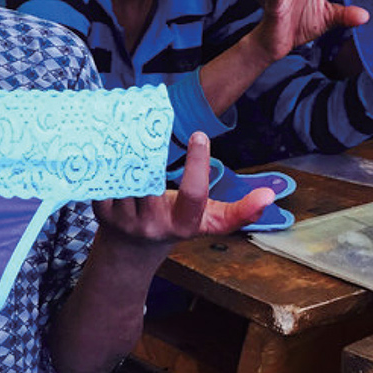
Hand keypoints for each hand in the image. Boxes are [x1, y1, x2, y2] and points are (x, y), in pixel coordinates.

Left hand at [92, 133, 272, 245]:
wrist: (132, 250)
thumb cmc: (176, 223)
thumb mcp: (209, 221)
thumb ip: (239, 210)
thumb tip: (269, 195)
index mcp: (184, 224)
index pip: (194, 194)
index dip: (198, 164)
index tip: (201, 134)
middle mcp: (155, 225)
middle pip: (155, 180)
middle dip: (154, 151)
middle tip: (156, 122)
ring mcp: (126, 220)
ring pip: (128, 178)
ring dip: (130, 152)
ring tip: (134, 127)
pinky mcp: (103, 214)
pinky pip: (105, 182)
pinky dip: (109, 162)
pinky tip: (113, 143)